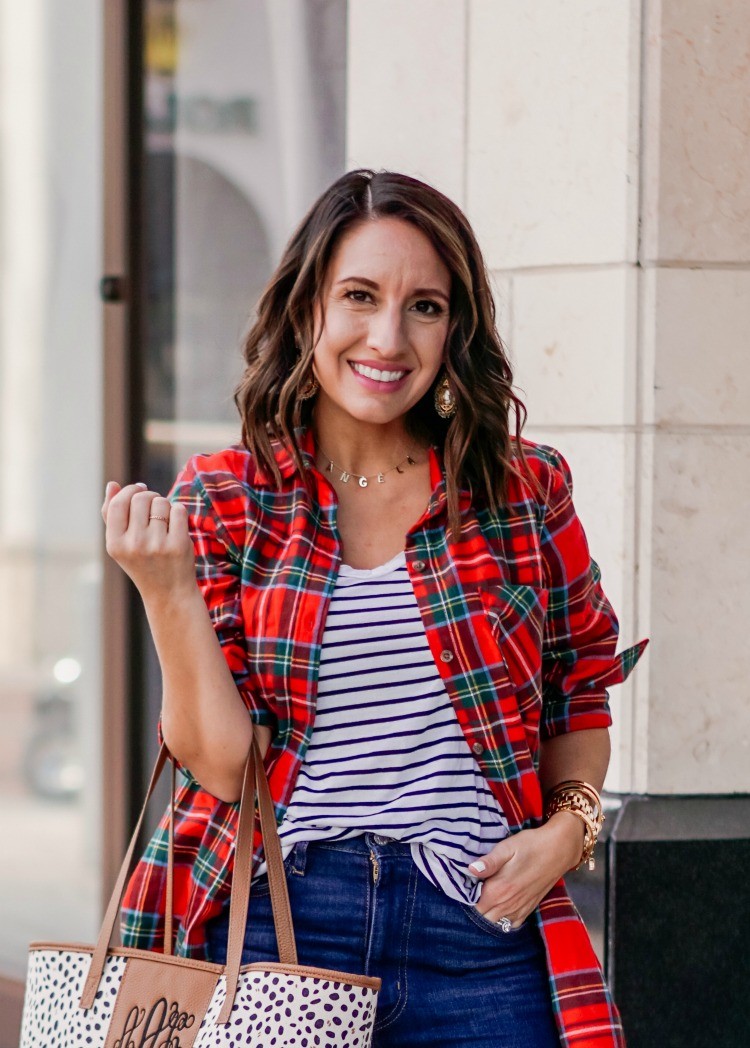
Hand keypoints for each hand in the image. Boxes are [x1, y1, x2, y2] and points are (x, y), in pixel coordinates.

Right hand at [101, 481, 195, 602]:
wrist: (169, 593)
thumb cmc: (143, 563)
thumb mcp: (121, 544)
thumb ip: (112, 514)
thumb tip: (112, 484)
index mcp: (115, 544)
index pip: (119, 503)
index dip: (130, 490)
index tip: (139, 490)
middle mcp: (134, 545)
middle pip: (141, 498)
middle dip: (150, 496)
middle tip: (154, 506)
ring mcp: (157, 545)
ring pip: (161, 503)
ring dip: (165, 505)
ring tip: (164, 520)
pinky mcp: (179, 545)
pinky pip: (178, 510)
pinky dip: (178, 512)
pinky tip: (176, 524)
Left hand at [466, 813, 583, 927]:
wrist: (559, 850)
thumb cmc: (531, 844)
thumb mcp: (507, 847)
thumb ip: (489, 862)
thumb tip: (470, 870)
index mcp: (500, 889)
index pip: (474, 906)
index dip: (468, 897)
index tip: (467, 885)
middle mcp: (509, 904)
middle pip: (484, 917)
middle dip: (477, 907)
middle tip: (476, 890)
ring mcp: (521, 908)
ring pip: (497, 923)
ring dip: (489, 914)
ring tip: (488, 897)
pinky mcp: (530, 908)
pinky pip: (512, 924)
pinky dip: (504, 920)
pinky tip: (502, 906)